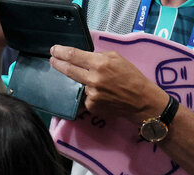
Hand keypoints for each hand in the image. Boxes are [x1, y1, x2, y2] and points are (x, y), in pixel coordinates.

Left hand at [49, 45, 168, 123]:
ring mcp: (90, 94)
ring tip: (104, 85)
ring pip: (81, 84)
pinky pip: (86, 97)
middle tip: (53, 60)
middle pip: (69, 70)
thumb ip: (99, 57)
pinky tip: (104, 95)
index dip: (61, 52)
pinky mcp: (91, 106)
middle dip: (58, 64)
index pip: (74, 56)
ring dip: (87, 82)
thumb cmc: (131, 77)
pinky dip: (92, 94)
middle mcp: (93, 79)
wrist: (140, 100)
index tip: (54, 50)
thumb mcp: (117, 59)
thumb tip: (83, 58)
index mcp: (100, 63)